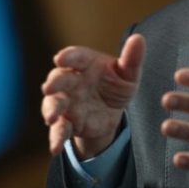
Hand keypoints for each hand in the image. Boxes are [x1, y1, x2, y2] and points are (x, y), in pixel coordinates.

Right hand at [41, 34, 145, 157]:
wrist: (113, 111)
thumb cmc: (117, 84)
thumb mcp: (129, 73)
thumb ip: (132, 58)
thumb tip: (139, 38)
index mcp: (86, 63)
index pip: (75, 56)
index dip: (68, 56)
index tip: (60, 58)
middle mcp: (72, 81)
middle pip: (59, 79)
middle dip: (54, 83)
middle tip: (49, 87)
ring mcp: (68, 102)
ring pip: (53, 104)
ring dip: (51, 110)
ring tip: (51, 118)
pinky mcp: (68, 122)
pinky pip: (59, 130)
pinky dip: (55, 138)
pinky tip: (55, 148)